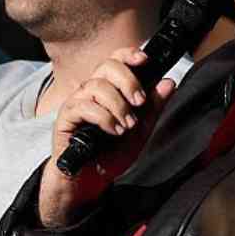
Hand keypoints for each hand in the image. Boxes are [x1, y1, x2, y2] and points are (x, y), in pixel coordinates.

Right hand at [38, 47, 176, 227]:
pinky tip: (114, 131)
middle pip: (107, 66)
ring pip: (97, 86)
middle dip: (128, 81)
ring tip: (127, 126)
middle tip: (140, 102)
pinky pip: (84, 106)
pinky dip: (104, 118)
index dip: (129, 54)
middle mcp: (91, 91)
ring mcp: (77, 102)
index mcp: (109, 89)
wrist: (90, 181)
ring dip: (118, 105)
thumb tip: (169, 82)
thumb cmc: (111, 155)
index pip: (116, 59)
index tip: (145, 60)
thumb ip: (154, 108)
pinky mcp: (66, 117)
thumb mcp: (141, 131)